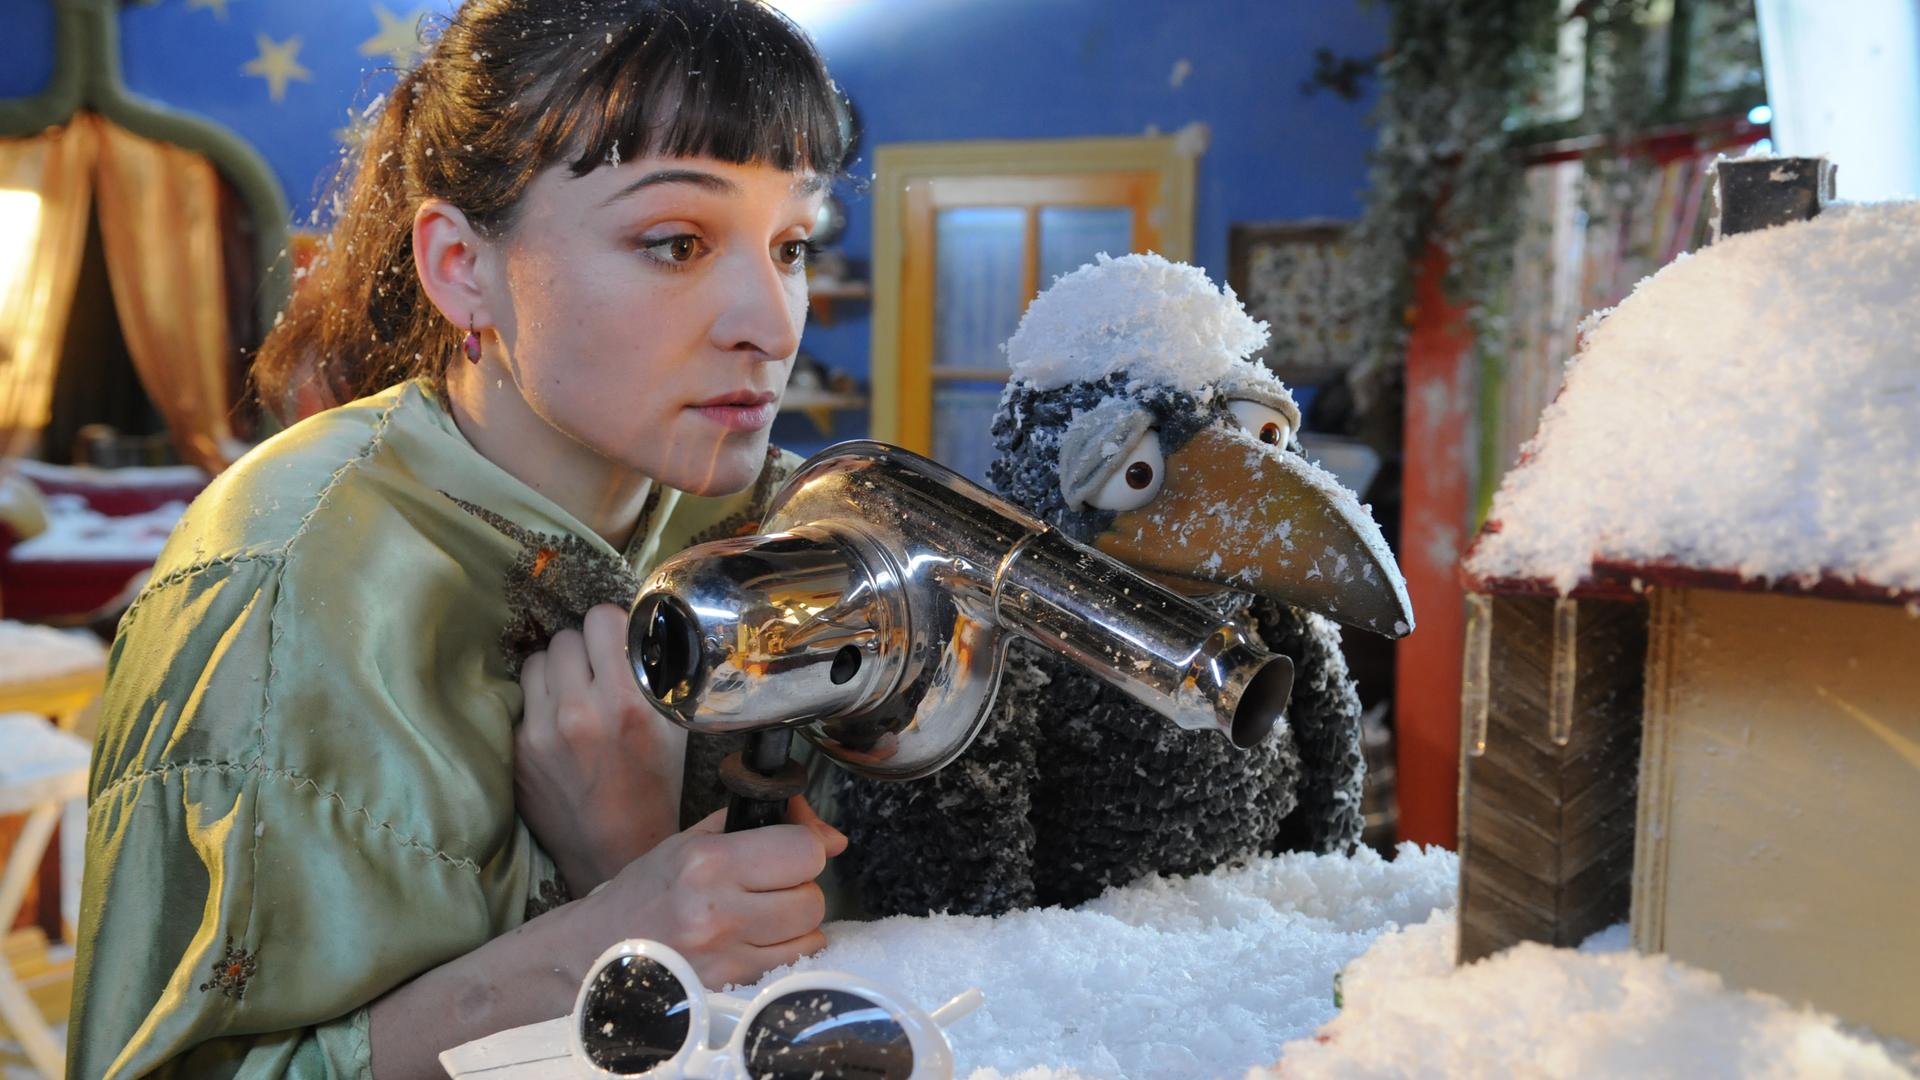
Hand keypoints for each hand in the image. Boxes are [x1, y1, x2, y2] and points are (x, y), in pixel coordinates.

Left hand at [517, 603, 684, 895]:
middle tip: (596, 674)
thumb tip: (639, 630)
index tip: (617, 643)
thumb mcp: (674, 726)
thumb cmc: (655, 786)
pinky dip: (540, 706)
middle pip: (564, 637)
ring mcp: (539, 733)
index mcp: (625, 702)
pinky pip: (521, 701)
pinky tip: (558, 729)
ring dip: (555, 672)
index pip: (601, 618)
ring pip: (536, 662)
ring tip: (573, 697)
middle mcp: (577, 712)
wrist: (616, 851)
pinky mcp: (516, 752)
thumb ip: (656, 674)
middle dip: (582, 651)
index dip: (612, 626)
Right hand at [577, 797, 848, 988]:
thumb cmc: (646, 892)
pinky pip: (790, 966)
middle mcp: (717, 913)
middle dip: (799, 888)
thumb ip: (762, 824)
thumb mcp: (692, 841)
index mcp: (707, 863)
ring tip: (759, 917)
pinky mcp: (729, 991)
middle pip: (812, 898)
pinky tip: (753, 943)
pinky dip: (784, 953)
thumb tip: (832, 838)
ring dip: (795, 925)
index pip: (803, 851)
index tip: (789, 850)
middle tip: (768, 887)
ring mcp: (724, 959)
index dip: (805, 846)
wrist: (593, 952)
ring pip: (810, 935)